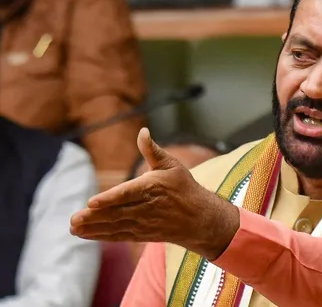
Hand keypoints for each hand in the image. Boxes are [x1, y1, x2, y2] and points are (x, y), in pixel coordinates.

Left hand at [70, 128, 238, 259]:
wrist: (200, 219)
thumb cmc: (184, 188)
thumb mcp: (172, 165)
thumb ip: (152, 150)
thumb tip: (143, 132)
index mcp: (152, 188)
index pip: (127, 194)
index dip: (109, 199)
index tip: (91, 202)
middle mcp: (147, 208)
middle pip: (117, 213)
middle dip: (94, 217)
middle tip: (73, 219)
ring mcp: (144, 223)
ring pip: (116, 227)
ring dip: (94, 228)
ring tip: (73, 228)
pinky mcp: (143, 234)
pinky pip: (120, 236)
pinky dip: (102, 237)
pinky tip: (85, 235)